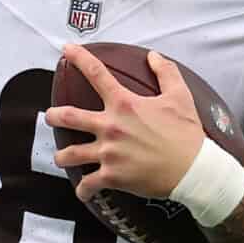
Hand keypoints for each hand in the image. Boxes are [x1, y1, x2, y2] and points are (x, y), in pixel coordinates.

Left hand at [45, 44, 204, 203]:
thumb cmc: (186, 134)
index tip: (66, 50)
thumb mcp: (180, 96)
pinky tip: (83, 192)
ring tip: (61, 157)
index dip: (78, 58)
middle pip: (68, 117)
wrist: (193, 170)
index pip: (96, 74)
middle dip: (53, 116)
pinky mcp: (112, 176)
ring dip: (61, 156)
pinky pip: (88, 184)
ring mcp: (108, 153)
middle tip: (50, 117)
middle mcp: (110, 127)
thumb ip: (166, 72)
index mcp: (124, 104)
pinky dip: (83, 190)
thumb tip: (153, 56)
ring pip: (69, 154)